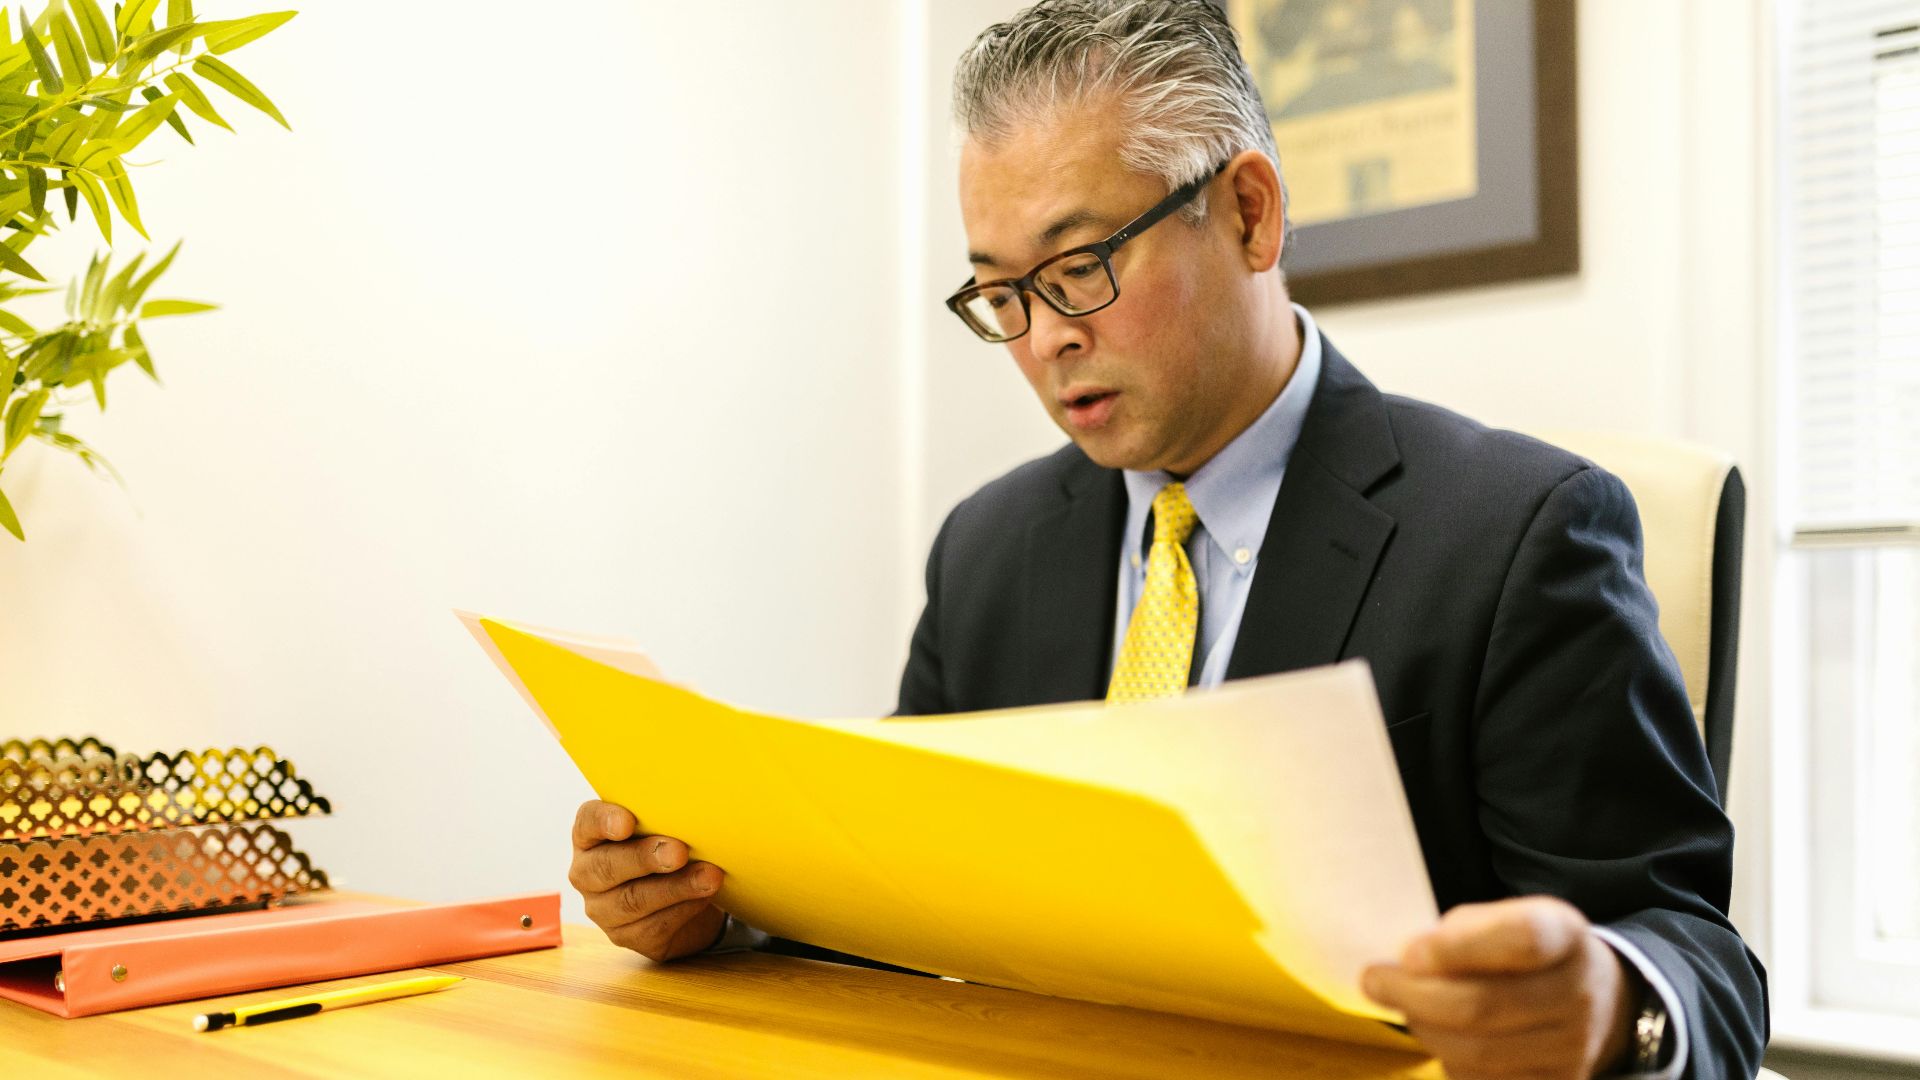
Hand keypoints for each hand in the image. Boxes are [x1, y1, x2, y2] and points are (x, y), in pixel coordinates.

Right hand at [568, 799, 728, 961]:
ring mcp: (603, 910)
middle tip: (679, 852)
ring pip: (633, 900)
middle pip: (607, 866)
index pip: (587, 822)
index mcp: (590, 837)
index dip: (604, 821)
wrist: (685, 895)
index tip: (628, 822)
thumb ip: (664, 820)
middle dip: (645, 858)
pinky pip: (653, 926)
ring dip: (675, 887)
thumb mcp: (663, 827)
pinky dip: (684, 909)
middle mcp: (587, 874)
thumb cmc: (668, 847)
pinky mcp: (626, 937)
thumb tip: (692, 814)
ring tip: (709, 877)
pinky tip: (704, 897)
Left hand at [1361, 896, 1641, 1079]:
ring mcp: (1573, 1048)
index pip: (1521, 938)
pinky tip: (1439, 1034)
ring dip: (1425, 1028)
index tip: (1409, 951)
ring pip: (1477, 1051)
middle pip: (1484, 1005)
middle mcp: (1578, 993)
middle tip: (1374, 981)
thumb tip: (1410, 965)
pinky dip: (1448, 1059)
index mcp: (1565, 934)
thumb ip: (1460, 933)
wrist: (1593, 1001)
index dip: (1459, 946)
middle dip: (1415, 995)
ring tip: (1406, 1006)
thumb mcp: (1502, 920)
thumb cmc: (1523, 954)